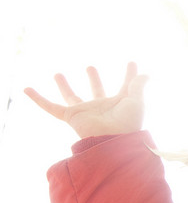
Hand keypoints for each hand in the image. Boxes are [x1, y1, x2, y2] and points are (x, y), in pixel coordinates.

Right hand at [24, 62, 147, 138]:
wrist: (113, 140)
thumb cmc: (128, 123)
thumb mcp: (136, 101)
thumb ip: (138, 86)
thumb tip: (146, 73)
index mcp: (120, 104)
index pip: (125, 86)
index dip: (130, 75)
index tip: (132, 63)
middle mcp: (102, 107)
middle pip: (96, 91)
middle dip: (94, 80)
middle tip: (90, 68)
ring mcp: (85, 112)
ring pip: (72, 98)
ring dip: (65, 87)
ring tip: (58, 74)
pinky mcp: (71, 117)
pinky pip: (50, 107)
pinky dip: (38, 99)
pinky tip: (26, 89)